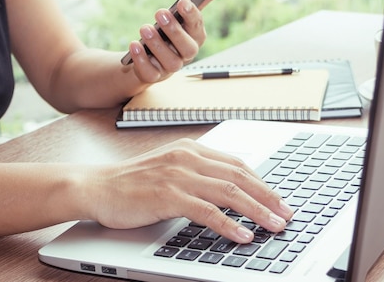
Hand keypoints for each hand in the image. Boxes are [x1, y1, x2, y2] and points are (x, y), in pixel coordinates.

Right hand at [82, 139, 293, 243]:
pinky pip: (207, 211)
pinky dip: (229, 224)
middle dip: (268, 197)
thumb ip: (197, 174)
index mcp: (191, 149)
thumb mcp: (170, 169)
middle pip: (239, 177)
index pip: (236, 164)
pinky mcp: (168, 195)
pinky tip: (243, 235)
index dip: (262, 183)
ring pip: (229, 192)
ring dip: (257, 211)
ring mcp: (178, 175)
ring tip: (275, 225)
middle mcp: (188, 157)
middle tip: (286, 214)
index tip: (277, 199)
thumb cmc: (133, 182)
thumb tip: (229, 191)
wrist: (97, 186)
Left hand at [127, 0, 224, 82]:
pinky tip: (134, 45)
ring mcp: (171, 67)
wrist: (149, 57)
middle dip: (175, 30)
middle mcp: (186, 55)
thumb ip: (199, 3)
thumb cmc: (169, 34)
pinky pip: (150, 73)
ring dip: (157, 44)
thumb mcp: (182, 18)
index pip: (198, 28)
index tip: (182, 1)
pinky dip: (142, 59)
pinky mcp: (154, 76)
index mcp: (195, 38)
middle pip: (188, 48)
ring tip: (145, 28)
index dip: (192, 15)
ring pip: (170, 62)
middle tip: (160, 12)